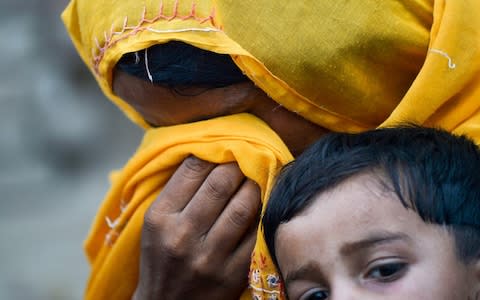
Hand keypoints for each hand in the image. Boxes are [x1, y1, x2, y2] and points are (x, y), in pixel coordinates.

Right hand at [133, 156, 260, 299]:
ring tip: (256, 177)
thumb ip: (177, 191)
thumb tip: (208, 154)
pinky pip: (256, 234)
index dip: (213, 153)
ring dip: (255, 185)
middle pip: (221, 184)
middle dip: (238, 165)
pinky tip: (264, 203)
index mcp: (159, 218)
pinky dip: (263, 213)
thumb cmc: (160, 257)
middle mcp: (181, 236)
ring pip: (243, 206)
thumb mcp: (155, 224)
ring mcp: (208, 257)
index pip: (192, 170)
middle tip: (245, 158)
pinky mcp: (232, 274)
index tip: (224, 148)